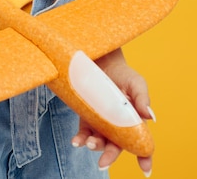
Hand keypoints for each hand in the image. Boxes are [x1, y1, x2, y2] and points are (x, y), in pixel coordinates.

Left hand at [71, 52, 154, 176]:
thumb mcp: (136, 83)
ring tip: (89, 144)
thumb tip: (151, 117)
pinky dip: (80, 138)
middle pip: (116, 145)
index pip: (141, 141)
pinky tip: (76, 141)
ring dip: (95, 146)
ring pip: (99, 140)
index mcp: (134, 120)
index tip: (145, 170)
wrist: (101, 59)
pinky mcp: (87, 116)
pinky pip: (84, 131)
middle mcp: (118, 125)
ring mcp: (101, 121)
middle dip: (110, 155)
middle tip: (103, 162)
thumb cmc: (123, 72)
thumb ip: (143, 99)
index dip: (144, 157)